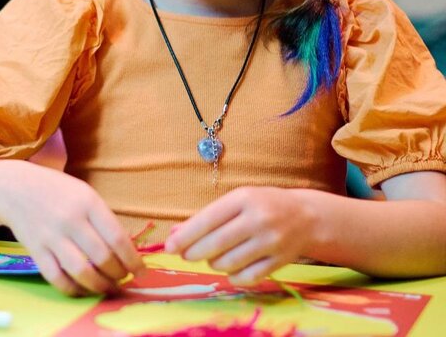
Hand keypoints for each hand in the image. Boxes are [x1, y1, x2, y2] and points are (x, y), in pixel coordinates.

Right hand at [0, 162, 143, 295]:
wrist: (14, 188)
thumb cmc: (57, 190)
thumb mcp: (85, 194)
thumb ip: (103, 219)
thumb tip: (126, 251)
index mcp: (88, 203)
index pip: (118, 238)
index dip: (133, 260)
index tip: (141, 271)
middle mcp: (70, 220)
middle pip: (103, 258)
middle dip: (119, 274)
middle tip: (123, 278)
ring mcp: (51, 236)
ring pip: (82, 272)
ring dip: (100, 286)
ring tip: (108, 287)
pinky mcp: (36, 251)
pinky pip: (58, 278)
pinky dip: (74, 289)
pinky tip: (83, 289)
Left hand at [165, 186, 318, 285]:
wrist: (306, 216)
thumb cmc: (262, 205)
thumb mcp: (235, 201)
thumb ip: (206, 216)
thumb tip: (175, 232)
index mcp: (244, 198)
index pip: (208, 220)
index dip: (185, 236)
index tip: (169, 247)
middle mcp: (258, 219)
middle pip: (216, 244)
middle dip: (194, 253)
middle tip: (186, 255)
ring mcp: (271, 241)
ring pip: (229, 263)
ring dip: (213, 263)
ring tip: (212, 257)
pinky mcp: (281, 261)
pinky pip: (247, 277)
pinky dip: (233, 276)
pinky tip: (231, 268)